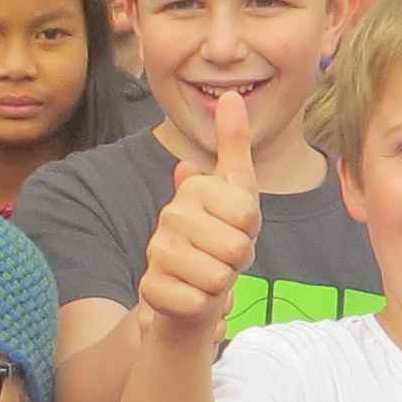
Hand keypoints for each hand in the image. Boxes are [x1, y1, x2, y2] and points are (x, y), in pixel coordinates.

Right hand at [134, 87, 259, 353]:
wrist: (190, 285)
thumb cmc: (219, 235)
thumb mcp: (236, 190)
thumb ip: (234, 144)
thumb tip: (230, 95)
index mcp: (193, 189)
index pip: (248, 214)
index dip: (251, 231)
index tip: (236, 229)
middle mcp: (170, 216)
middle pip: (235, 248)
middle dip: (238, 260)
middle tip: (223, 257)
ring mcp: (156, 253)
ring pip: (218, 278)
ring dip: (222, 284)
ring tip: (209, 274)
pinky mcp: (150, 289)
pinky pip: (198, 302)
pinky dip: (203, 306)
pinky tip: (193, 295)